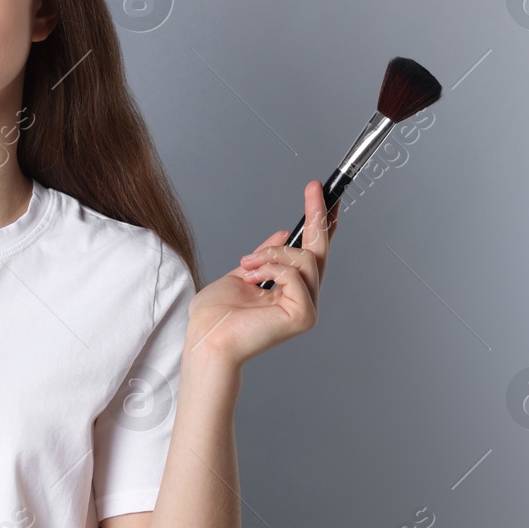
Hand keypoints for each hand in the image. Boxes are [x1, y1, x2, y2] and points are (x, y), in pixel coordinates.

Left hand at [183, 180, 337, 371]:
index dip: (321, 224)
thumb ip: (266, 257)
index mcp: (290, 291)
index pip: (312, 253)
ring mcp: (306, 308)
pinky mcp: (304, 315)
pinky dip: (270, 269)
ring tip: (247, 265)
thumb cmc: (216, 316)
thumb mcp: (242, 273)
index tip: (322, 195)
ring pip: (306, 258)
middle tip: (313, 188)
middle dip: (317, 215)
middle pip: (319, 251)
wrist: (206, 340)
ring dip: (271, 254)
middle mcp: (303, 299)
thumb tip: (285, 234)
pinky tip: (252, 279)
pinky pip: (294, 274)